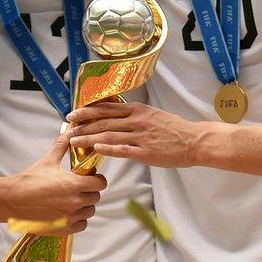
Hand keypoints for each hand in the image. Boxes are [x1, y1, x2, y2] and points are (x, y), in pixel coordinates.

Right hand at [6, 134, 105, 235]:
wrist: (11, 200)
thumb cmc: (29, 180)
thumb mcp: (48, 160)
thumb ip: (62, 145)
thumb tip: (70, 130)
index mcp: (74, 184)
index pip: (100, 183)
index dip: (97, 178)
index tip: (90, 176)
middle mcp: (75, 202)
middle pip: (95, 197)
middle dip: (90, 191)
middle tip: (79, 186)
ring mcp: (70, 217)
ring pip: (89, 211)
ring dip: (84, 205)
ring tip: (73, 199)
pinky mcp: (63, 229)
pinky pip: (82, 225)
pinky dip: (79, 220)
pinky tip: (69, 212)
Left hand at [67, 103, 200, 168]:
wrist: (193, 140)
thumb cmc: (174, 129)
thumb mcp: (153, 114)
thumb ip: (134, 115)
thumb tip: (115, 116)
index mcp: (138, 110)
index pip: (107, 108)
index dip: (88, 111)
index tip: (73, 113)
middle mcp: (137, 121)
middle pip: (104, 122)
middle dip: (83, 125)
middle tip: (68, 129)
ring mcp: (141, 136)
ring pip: (109, 136)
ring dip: (89, 138)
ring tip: (75, 142)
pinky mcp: (146, 152)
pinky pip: (123, 150)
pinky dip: (108, 149)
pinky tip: (96, 150)